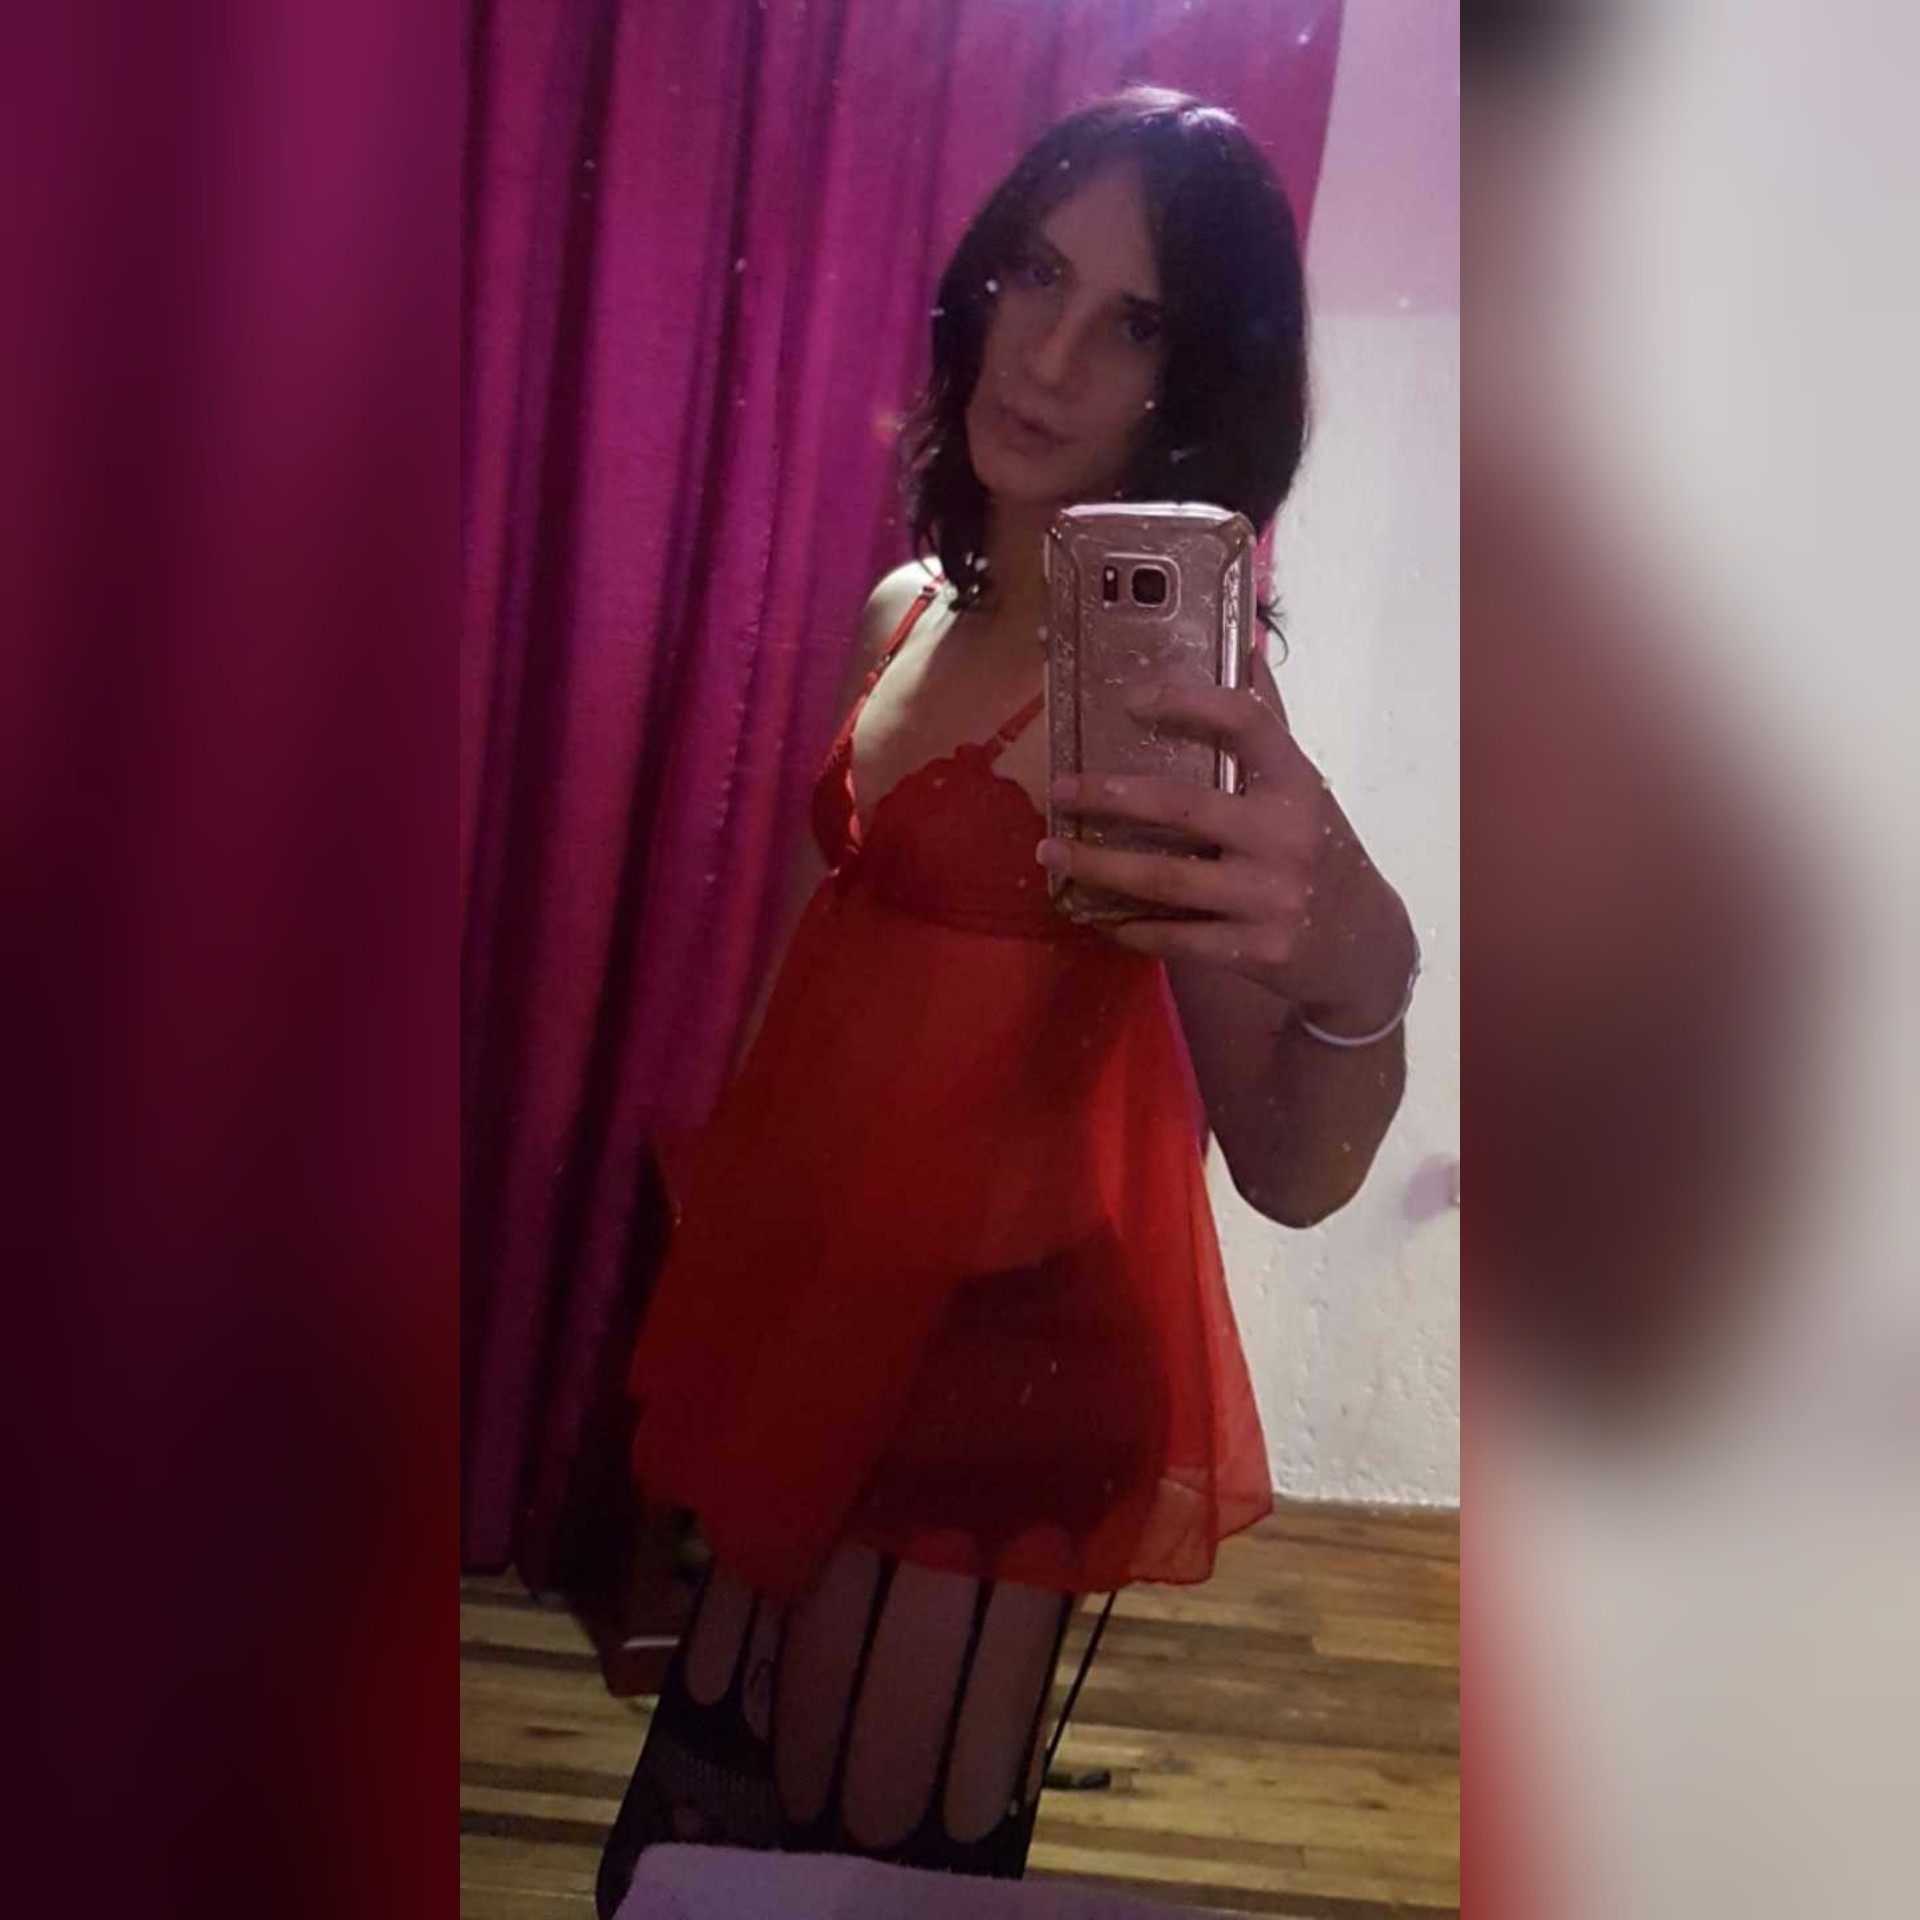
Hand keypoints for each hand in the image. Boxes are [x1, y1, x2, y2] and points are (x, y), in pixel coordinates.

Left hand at [1039, 676, 1413, 1027]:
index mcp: (1296, 782)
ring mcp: (1271, 897)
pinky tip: (1096, 915)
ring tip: (1049, 851)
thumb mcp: (1303, 786)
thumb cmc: (1318, 849)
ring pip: (1164, 879)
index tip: (1127, 699)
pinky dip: (1129, 928)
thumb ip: (1267, 723)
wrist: (1364, 944)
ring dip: (1098, 866)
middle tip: (1059, 788)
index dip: (1185, 702)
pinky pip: (1176, 938)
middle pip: (1182, 806)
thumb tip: (1241, 641)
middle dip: (1109, 796)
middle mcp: (1286, 835)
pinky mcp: (1255, 950)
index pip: (1245, 721)